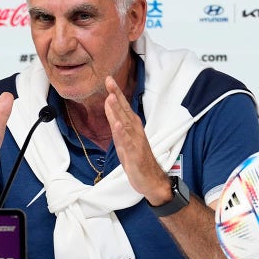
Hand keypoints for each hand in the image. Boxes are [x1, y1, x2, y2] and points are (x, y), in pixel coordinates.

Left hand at [103, 77, 170, 204]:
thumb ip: (116, 121)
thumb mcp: (122, 138)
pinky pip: (127, 142)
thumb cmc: (136, 158)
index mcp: (132, 126)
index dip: (116, 93)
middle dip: (116, 95)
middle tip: (109, 81)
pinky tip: (118, 124)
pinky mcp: (135, 154)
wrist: (150, 179)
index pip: (123, 107)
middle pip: (124, 110)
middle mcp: (135, 131)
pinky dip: (122, 133)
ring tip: (111, 97)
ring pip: (125, 123)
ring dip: (118, 110)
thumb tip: (109, 103)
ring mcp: (135, 142)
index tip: (108, 79)